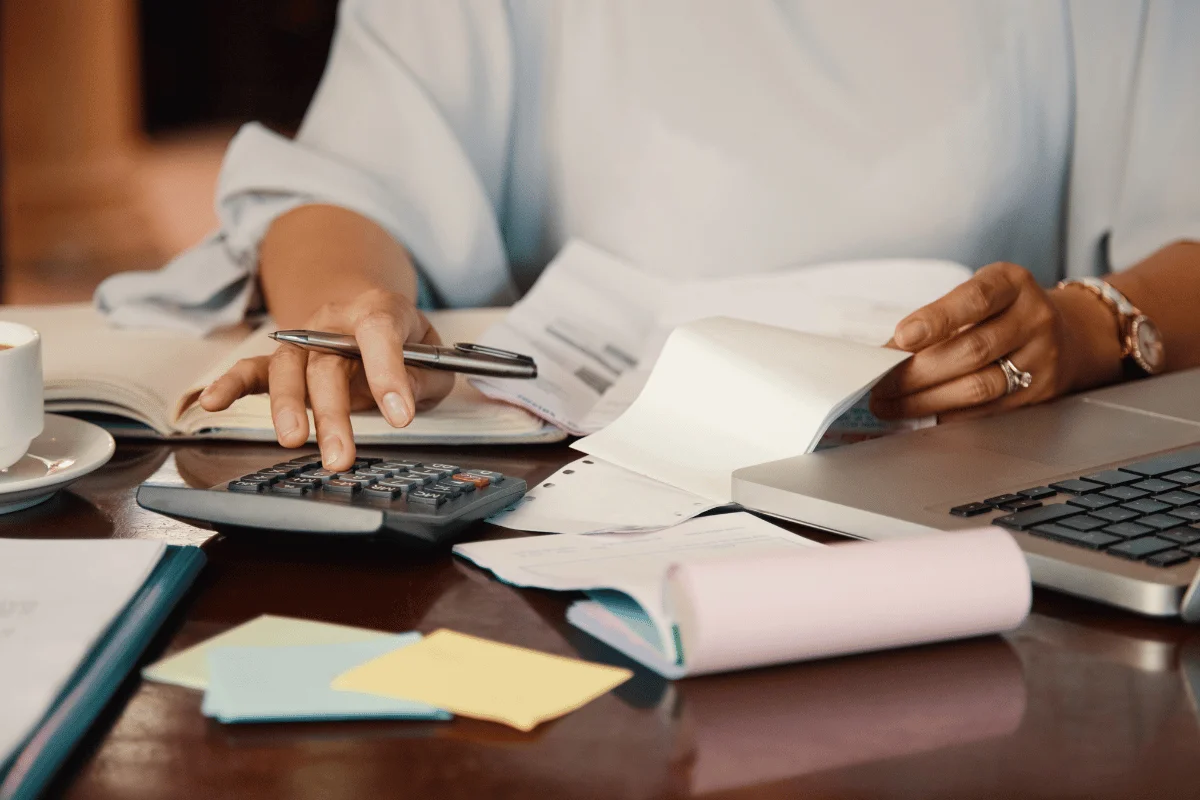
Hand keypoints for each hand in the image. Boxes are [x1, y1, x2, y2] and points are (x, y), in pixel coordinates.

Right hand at [198, 289, 454, 469]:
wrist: (372, 316)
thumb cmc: (407, 344)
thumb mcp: (434, 359)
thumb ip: (423, 378)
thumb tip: (401, 402)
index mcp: (380, 310)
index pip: (380, 332)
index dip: (389, 372)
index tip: (400, 416)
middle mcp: (334, 322)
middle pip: (327, 362)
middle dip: (334, 412)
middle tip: (341, 456)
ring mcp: (304, 340)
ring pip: (289, 370)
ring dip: (289, 408)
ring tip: (294, 442)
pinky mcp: (283, 360)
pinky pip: (252, 370)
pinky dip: (230, 385)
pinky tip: (212, 402)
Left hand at [870, 262, 1121, 422]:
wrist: (1070, 334)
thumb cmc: (1005, 311)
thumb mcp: (978, 296)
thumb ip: (938, 317)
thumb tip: (887, 353)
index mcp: (1012, 284)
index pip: (975, 299)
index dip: (937, 318)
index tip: (902, 337)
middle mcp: (1033, 318)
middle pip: (972, 350)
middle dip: (917, 372)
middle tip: (879, 384)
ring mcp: (1041, 358)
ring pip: (979, 386)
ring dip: (926, 400)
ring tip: (890, 405)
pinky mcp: (1039, 393)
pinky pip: (987, 410)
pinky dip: (948, 414)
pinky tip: (920, 414)